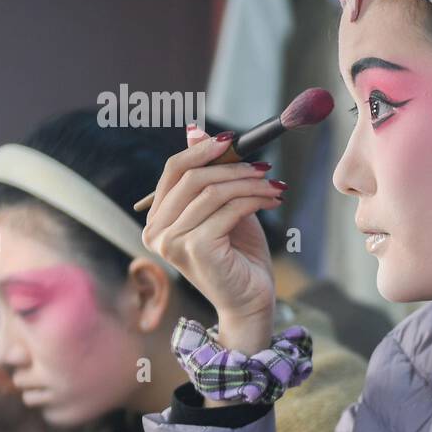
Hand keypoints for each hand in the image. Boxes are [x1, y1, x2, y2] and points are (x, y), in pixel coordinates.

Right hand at [141, 127, 280, 347]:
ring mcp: (172, 242)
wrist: (251, 301)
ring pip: (212, 192)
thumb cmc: (239, 256)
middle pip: (192, 178)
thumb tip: (195, 130)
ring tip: (275, 186)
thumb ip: (210, 175)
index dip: (202, 150)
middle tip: (265, 168)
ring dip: (250, 184)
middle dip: (233, 167)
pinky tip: (273, 201)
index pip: (173, 171)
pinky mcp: (195, 249)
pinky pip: (227, 210)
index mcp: (158, 220)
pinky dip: (254, 200)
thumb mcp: (225, 208)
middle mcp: (156, 232)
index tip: (233, 140)